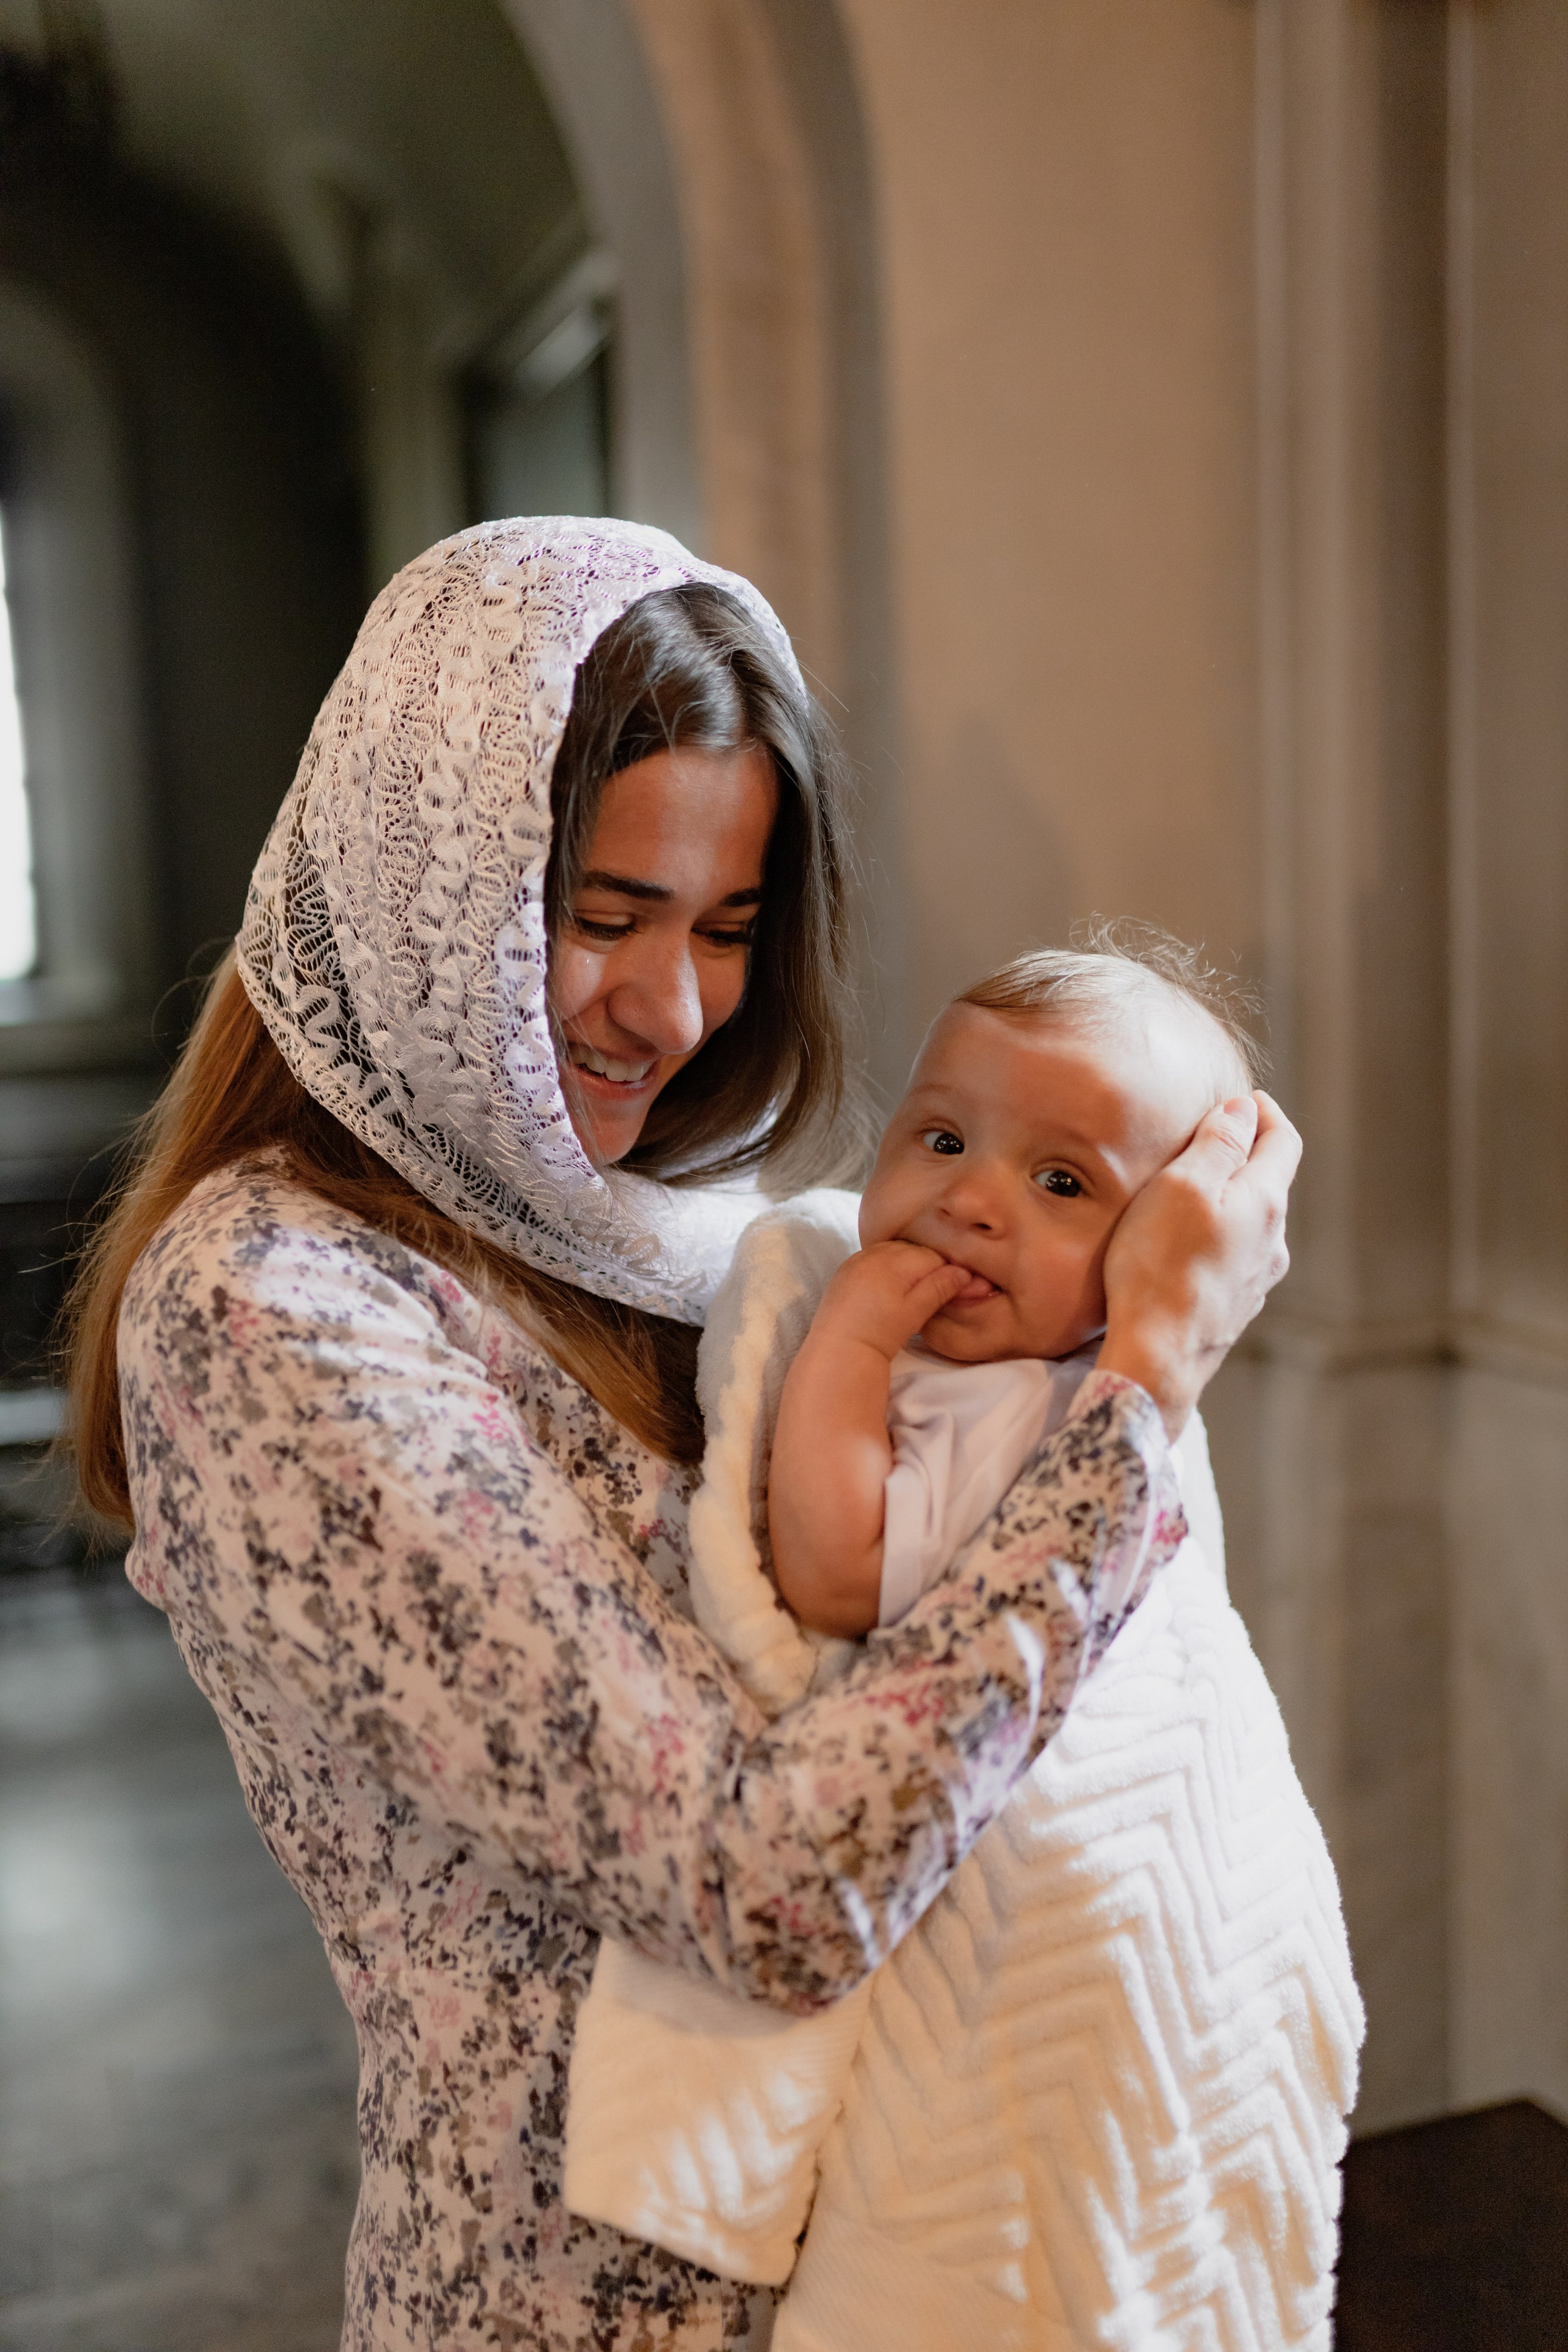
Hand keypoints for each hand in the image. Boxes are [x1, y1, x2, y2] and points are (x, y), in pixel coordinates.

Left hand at [811, 1240, 971, 1363]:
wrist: (840, 1349)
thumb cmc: (880, 1333)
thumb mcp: (915, 1312)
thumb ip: (940, 1287)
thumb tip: (965, 1272)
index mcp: (895, 1259)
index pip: (934, 1256)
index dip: (948, 1273)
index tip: (954, 1291)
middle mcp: (875, 1252)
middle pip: (914, 1251)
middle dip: (927, 1268)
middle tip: (931, 1295)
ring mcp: (858, 1258)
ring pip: (894, 1253)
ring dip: (906, 1267)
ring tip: (908, 1294)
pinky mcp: (846, 1269)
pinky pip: (874, 1258)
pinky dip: (886, 1268)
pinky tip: (888, 1289)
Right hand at [1098, 1092, 1299, 1437]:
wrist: (1158, 1357)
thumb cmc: (1160, 1267)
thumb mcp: (1182, 1186)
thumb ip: (1218, 1144)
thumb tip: (1244, 1109)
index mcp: (1264, 1203)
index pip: (1283, 1141)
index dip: (1265, 1113)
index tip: (1245, 1100)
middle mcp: (1272, 1242)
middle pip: (1270, 1182)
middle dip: (1246, 1154)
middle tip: (1211, 1138)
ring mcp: (1258, 1278)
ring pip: (1252, 1222)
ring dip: (1231, 1198)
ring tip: (1193, 1191)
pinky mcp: (1236, 1306)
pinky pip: (1236, 1256)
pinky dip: (1220, 1236)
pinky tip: (1188, 1244)